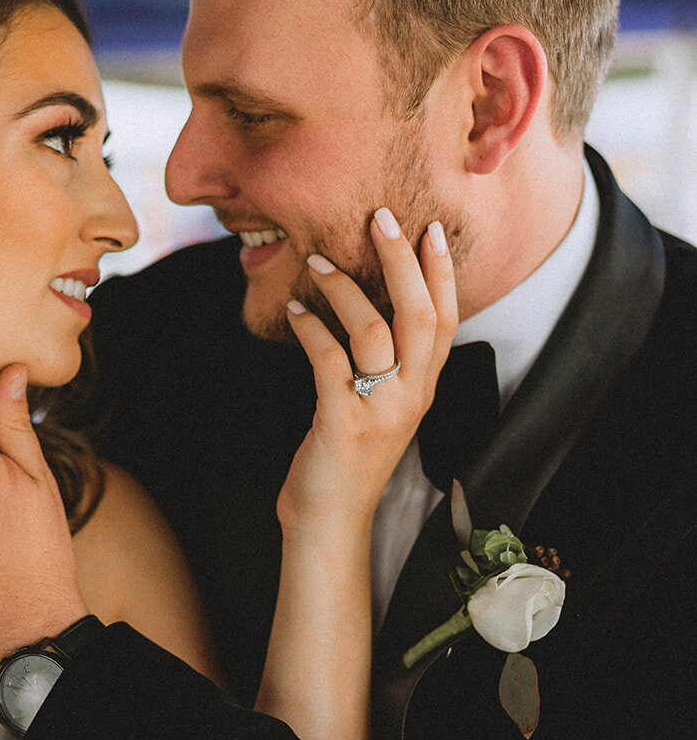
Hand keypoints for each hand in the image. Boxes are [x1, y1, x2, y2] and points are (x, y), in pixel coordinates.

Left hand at [278, 212, 456, 533]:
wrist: (329, 522)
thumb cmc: (345, 461)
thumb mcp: (377, 408)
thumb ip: (382, 367)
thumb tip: (367, 311)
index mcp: (423, 389)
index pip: (446, 320)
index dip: (442, 274)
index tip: (431, 229)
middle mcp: (411, 397)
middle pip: (420, 315)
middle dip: (402, 260)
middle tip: (380, 217)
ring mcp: (380, 410)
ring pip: (375, 330)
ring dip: (345, 288)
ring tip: (319, 260)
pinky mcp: (343, 421)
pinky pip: (329, 358)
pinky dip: (310, 326)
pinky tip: (294, 308)